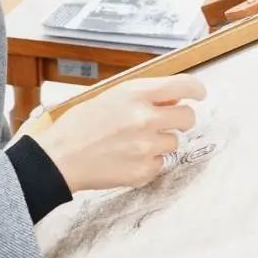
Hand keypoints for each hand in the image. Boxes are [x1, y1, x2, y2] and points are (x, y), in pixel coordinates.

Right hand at [30, 74, 206, 192]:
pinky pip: (160, 163)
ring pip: (173, 143)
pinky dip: (148, 162)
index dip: (196, 90)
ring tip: (132, 143)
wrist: (59, 158)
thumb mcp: (109, 97)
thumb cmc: (79, 125)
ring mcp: (146, 147)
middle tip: (163, 123)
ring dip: (160, 142)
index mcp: (135, 94)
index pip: (182, 86)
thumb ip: (142, 96)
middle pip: (187, 118)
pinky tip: (126, 158)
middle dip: (180, 119)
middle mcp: (145, 119)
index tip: (199, 94)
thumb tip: (171, 100)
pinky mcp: (144, 171)